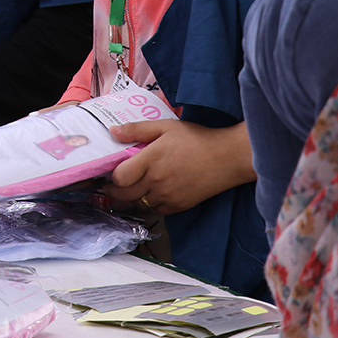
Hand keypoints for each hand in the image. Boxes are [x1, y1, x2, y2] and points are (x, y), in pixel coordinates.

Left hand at [104, 117, 254, 213]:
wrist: (226, 158)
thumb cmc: (196, 139)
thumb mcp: (165, 127)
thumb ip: (137, 129)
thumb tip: (113, 132)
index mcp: (150, 160)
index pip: (120, 177)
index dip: (112, 176)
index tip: (111, 172)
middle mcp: (156, 181)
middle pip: (125, 195)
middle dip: (115, 191)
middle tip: (112, 185)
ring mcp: (167, 196)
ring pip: (139, 204)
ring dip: (133, 197)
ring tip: (133, 187)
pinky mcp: (178, 206)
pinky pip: (156, 210)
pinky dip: (151, 203)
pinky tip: (153, 192)